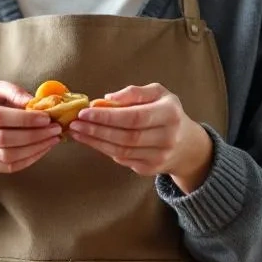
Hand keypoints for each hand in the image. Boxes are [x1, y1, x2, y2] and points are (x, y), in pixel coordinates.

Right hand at [0, 81, 62, 173]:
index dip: (25, 119)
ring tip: (53, 139)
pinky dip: (29, 160)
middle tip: (56, 129)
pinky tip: (42, 149)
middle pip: (4, 139)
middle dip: (35, 135)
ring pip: (8, 156)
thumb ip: (12, 91)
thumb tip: (35, 102)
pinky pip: (8, 167)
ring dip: (35, 149)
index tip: (47, 118)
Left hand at [67, 83, 213, 192]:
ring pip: (121, 151)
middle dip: (96, 130)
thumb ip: (134, 92)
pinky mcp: (150, 169)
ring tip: (77, 132)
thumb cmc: (167, 113)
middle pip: (125, 136)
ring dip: (95, 142)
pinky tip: (91, 140)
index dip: (107, 116)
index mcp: (170, 114)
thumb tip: (107, 99)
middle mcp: (167, 137)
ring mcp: (159, 157)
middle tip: (74, 122)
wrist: (187, 145)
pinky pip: (122, 159)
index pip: (134, 117)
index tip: (85, 112)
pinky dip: (104, 149)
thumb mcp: (158, 94)